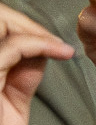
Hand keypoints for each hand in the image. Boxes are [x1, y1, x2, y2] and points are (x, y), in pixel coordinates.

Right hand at [0, 3, 73, 124]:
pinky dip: (41, 44)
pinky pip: (14, 46)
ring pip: (2, 21)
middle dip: (26, 23)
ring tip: (59, 48)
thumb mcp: (11, 102)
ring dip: (35, 31)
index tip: (50, 42)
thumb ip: (21, 75)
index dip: (18, 25)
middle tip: (56, 43)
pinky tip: (61, 53)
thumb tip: (38, 51)